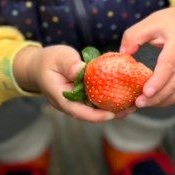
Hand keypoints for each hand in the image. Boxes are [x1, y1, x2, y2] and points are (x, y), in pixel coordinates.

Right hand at [13, 45, 131, 122]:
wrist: (38, 66)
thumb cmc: (48, 60)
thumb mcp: (58, 58)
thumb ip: (69, 64)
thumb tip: (82, 70)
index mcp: (61, 98)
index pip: (79, 112)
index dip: (96, 115)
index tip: (112, 114)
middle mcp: (70, 104)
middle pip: (93, 115)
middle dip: (113, 113)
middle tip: (133, 107)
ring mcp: (77, 102)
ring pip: (97, 110)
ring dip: (116, 107)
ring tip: (135, 102)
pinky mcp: (83, 97)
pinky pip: (97, 101)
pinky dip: (111, 98)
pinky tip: (126, 93)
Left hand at [119, 0, 174, 108]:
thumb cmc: (173, 21)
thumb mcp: (152, 21)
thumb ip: (134, 35)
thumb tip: (123, 54)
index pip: (170, 65)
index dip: (158, 80)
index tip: (146, 92)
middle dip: (156, 97)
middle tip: (138, 103)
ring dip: (160, 101)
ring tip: (142, 104)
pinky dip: (166, 100)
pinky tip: (152, 101)